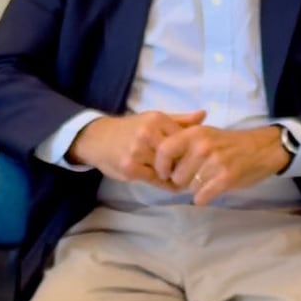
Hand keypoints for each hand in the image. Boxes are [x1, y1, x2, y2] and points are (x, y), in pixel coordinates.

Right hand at [72, 111, 196, 185]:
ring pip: (167, 169)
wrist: (97, 138)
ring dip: (177, 177)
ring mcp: (138, 151)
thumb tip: (204, 115)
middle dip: (187, 165)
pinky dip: (165, 184)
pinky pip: (155, 180)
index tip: (200, 158)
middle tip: (196, 172)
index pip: (185, 138)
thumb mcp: (153, 119)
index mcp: (157, 119)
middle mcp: (147, 133)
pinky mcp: (130, 168)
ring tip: (185, 180)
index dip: (193, 150)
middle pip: (177, 154)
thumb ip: (179, 120)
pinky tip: (171, 185)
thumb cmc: (129, 129)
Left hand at [152, 119, 294, 195]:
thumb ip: (184, 145)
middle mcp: (202, 146)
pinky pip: (201, 197)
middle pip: (176, 175)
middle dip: (182, 181)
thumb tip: (161, 164)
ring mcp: (215, 162)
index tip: (166, 174)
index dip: (161, 166)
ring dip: (195, 189)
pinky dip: (204, 198)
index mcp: (195, 133)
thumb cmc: (230, 144)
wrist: (262, 148)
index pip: (164, 150)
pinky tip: (210, 191)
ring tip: (206, 181)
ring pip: (189, 188)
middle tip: (194, 178)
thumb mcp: (206, 134)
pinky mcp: (225, 178)